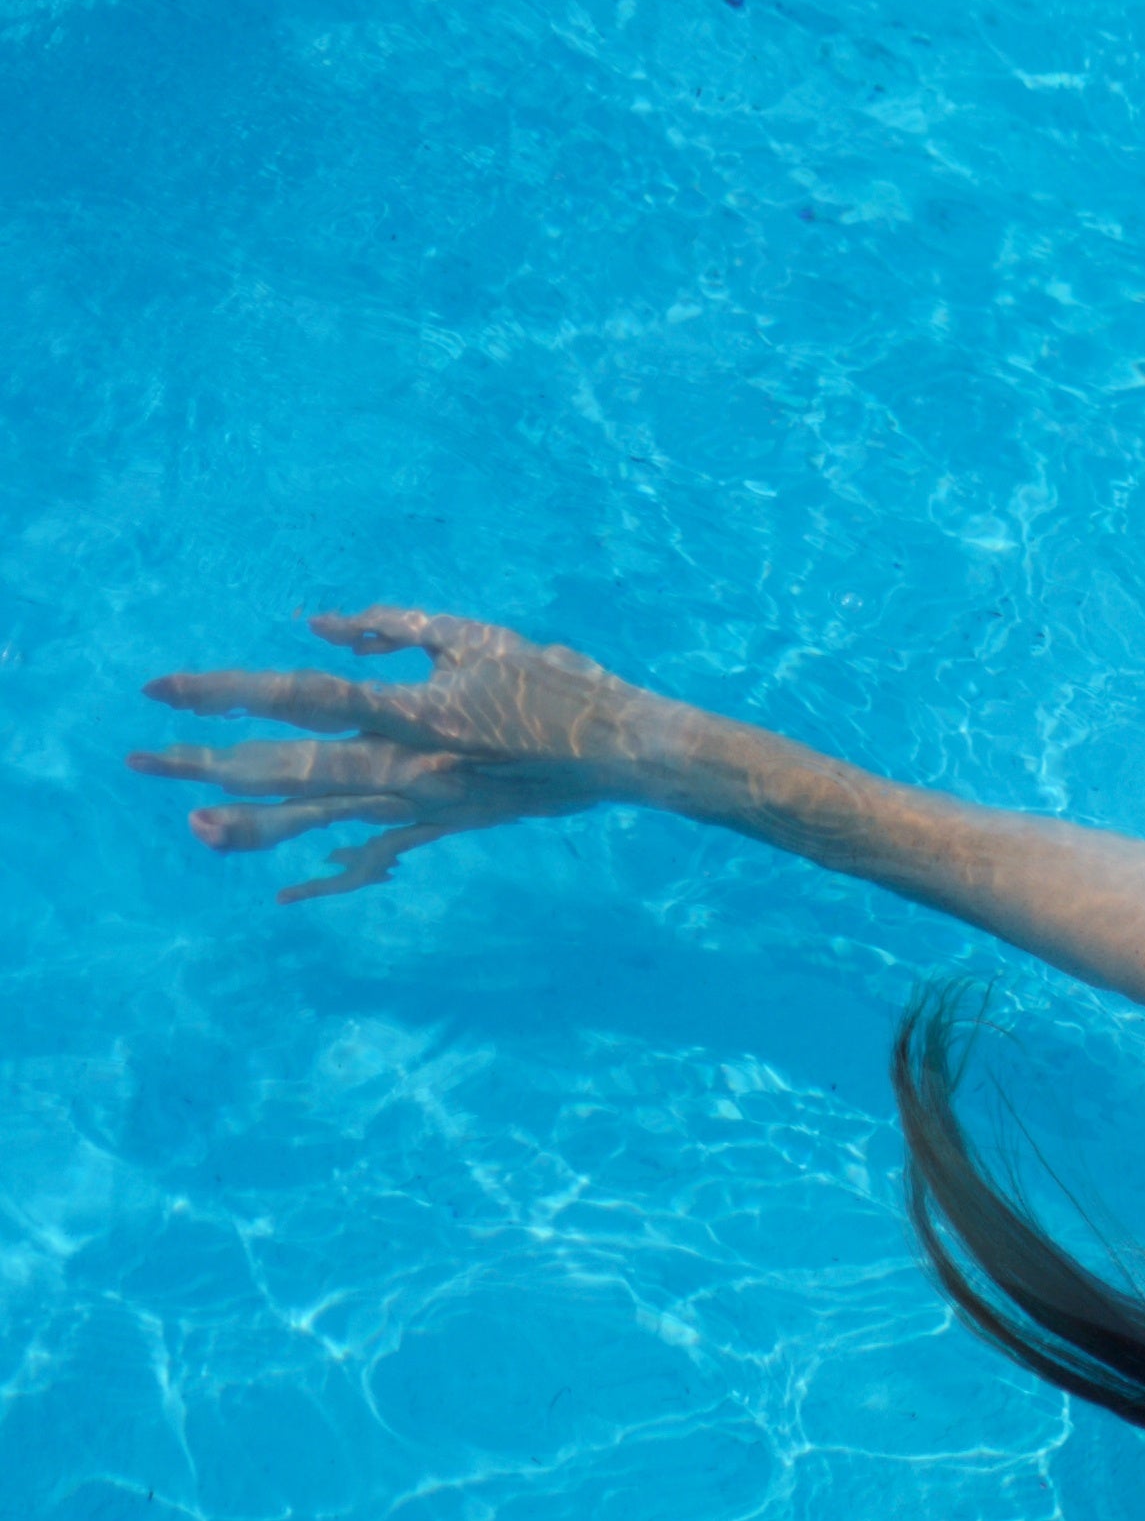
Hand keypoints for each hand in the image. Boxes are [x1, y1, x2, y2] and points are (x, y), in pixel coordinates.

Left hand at [134, 610, 674, 901]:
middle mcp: (406, 767)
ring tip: (193, 830)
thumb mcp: (477, 636)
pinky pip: (380, 853)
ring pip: (323, 819)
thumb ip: (395, 629)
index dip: (226, 692)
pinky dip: (335, 875)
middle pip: (288, 769)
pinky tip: (292, 891)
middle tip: (138, 762)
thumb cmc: (562, 683)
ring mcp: (426, 804)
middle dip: (208, 765)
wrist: (631, 751)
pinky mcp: (449, 825)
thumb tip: (322, 628)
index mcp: (409, 714)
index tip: (162, 688)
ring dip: (254, 825)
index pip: (297, 697)